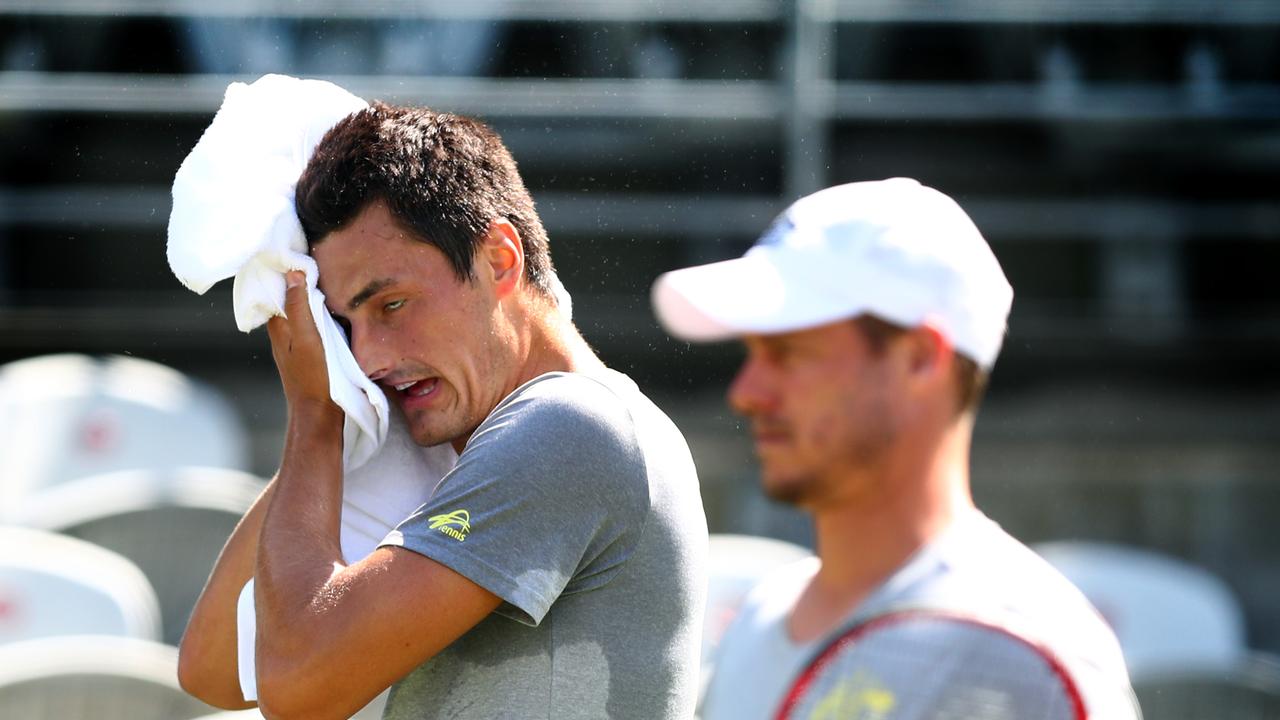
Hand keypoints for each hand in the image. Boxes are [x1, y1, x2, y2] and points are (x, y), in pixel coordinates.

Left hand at [267, 271, 335, 412]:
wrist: (320, 415)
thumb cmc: (314, 377)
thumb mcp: (308, 338)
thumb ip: (299, 307)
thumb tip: (294, 274)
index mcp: (279, 326)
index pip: (277, 289)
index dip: (285, 270)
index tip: (297, 252)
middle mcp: (284, 333)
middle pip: (289, 298)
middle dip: (298, 280)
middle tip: (314, 260)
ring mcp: (297, 344)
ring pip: (301, 312)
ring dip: (310, 297)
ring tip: (325, 278)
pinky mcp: (310, 353)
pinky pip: (311, 325)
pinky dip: (318, 313)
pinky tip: (332, 309)